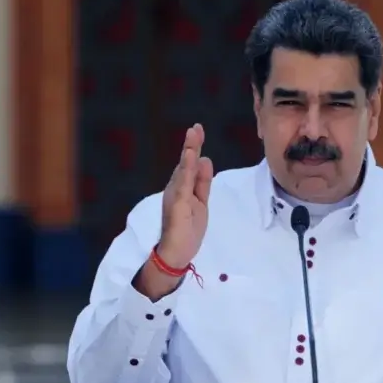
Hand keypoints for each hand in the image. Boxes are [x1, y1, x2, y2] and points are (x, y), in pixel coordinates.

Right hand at [158, 123, 213, 267]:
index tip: (198, 131)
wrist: (176, 254)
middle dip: (191, 144)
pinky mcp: (177, 204)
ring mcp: (175, 196)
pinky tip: (192, 157)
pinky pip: (183, 184)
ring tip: (193, 135)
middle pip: (186, 163)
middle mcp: (176, 188)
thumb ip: (203, 182)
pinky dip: (187, 169)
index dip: (194, 147)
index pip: (190, 164)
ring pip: (183, 170)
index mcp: (182, 188)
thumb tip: (206, 159)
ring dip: (188, 152)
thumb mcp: (201, 202)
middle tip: (196, 128)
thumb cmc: (187, 231)